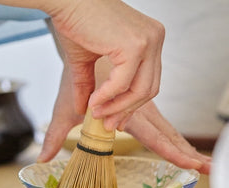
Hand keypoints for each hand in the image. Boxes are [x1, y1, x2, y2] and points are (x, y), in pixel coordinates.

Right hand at [0, 0, 164, 129]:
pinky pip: (123, 84)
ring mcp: (148, 41)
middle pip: (149, 88)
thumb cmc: (75, 21)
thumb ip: (90, 85)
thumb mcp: (86, 60)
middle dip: (126, 110)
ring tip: (97, 115)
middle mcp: (154, 38)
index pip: (148, 80)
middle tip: (108, 124)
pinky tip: (92, 102)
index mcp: (149, 38)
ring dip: (117, 107)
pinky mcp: (135, 46)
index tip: (116, 119)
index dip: (132, 104)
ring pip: (141, 90)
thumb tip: (83, 110)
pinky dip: (107, 97)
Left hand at [38, 76, 210, 174]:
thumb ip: (55, 133)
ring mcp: (147, 97)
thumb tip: (41, 157)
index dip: (175, 153)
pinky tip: (178, 143)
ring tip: (199, 162)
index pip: (156, 136)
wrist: (89, 32)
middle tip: (208, 169)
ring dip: (179, 144)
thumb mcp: (67, 104)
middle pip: (169, 133)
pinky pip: (161, 117)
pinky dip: (170, 132)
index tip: (194, 165)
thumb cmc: (79, 66)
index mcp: (128, 109)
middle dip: (187, 153)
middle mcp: (143, 104)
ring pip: (167, 125)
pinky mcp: (146, 94)